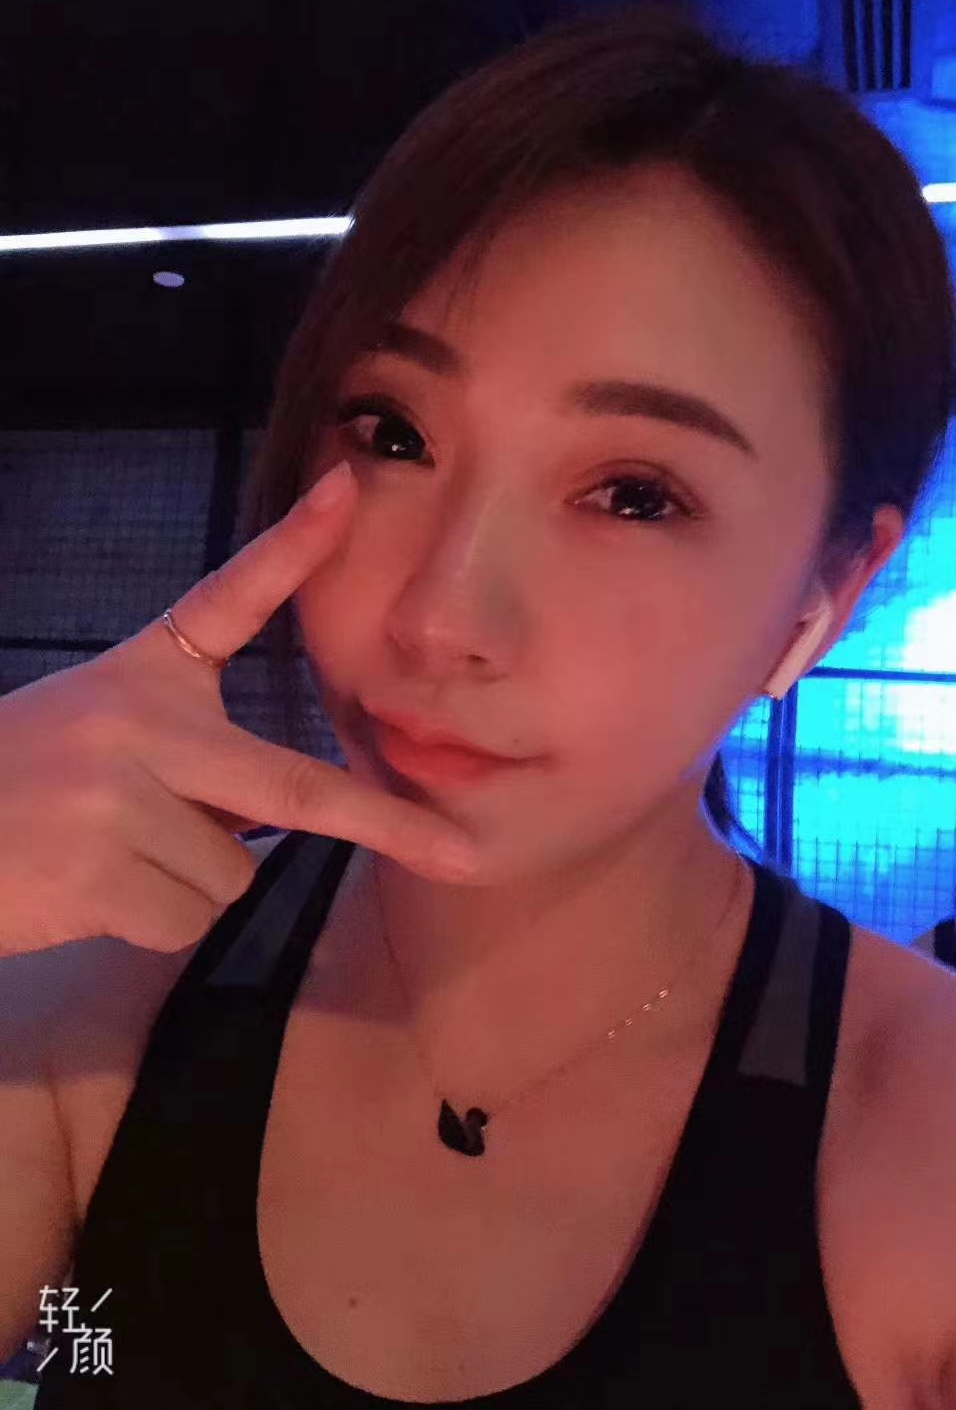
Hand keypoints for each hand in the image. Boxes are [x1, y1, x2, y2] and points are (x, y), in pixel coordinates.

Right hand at [0, 461, 477, 955]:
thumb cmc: (20, 787)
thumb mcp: (100, 735)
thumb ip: (193, 758)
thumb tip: (286, 823)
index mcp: (142, 674)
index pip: (227, 597)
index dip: (293, 544)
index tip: (349, 488)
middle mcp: (137, 722)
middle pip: (294, 784)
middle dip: (387, 826)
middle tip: (457, 853)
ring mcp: (119, 796)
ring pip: (231, 873)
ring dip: (187, 885)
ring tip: (104, 856)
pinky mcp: (100, 870)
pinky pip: (185, 918)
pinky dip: (149, 921)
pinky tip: (86, 889)